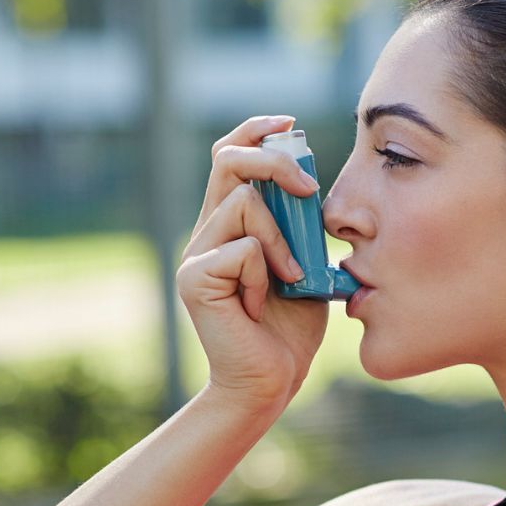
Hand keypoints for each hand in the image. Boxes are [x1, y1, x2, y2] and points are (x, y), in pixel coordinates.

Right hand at [177, 115, 329, 412]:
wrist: (270, 382)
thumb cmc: (289, 329)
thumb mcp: (305, 263)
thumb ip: (301, 227)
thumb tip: (311, 183)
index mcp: (229, 223)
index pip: (231, 154)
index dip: (256, 130)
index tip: (290, 123)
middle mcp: (206, 231)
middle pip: (229, 159)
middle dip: (275, 162)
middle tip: (308, 188)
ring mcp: (196, 254)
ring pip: (243, 203)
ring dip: (281, 238)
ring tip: (290, 278)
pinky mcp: (195, 279)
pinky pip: (242, 249)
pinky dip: (265, 273)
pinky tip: (260, 304)